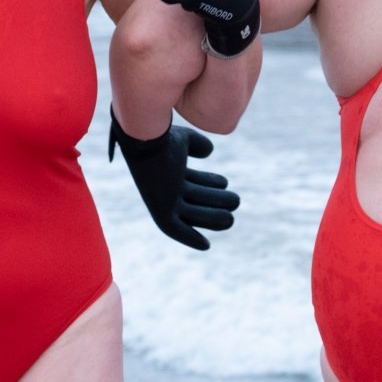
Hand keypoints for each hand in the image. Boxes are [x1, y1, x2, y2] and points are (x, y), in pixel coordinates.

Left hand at [108, 109, 239, 250]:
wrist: (145, 139)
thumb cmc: (160, 135)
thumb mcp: (183, 139)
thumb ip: (197, 144)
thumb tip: (208, 152)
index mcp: (170, 171)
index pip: (194, 182)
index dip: (210, 183)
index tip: (225, 184)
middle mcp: (166, 188)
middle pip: (196, 200)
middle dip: (216, 202)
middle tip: (236, 201)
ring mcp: (163, 199)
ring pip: (192, 215)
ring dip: (212, 219)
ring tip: (230, 219)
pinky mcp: (159, 208)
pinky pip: (174, 228)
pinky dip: (189, 237)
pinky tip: (205, 246)